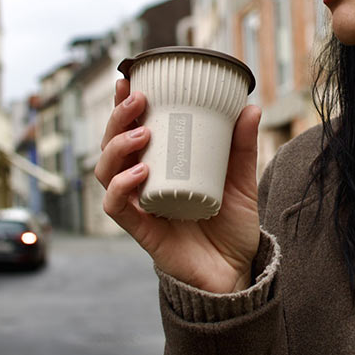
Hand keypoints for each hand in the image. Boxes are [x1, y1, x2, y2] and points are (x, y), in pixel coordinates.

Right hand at [96, 78, 261, 293]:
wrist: (236, 274)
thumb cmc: (231, 228)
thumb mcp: (241, 182)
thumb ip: (242, 148)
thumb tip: (249, 107)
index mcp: (160, 169)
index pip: (130, 133)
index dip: (121, 108)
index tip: (127, 80)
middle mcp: (143, 186)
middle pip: (110, 148)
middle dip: (116, 120)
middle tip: (136, 99)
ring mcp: (140, 208)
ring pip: (105, 173)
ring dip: (117, 147)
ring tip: (142, 132)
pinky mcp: (143, 233)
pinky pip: (117, 208)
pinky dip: (121, 187)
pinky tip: (140, 172)